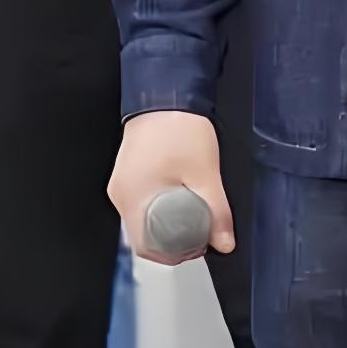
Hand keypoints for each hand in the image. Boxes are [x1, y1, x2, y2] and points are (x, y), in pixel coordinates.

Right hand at [109, 111, 234, 262]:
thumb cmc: (179, 127)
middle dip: (173, 241)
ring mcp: (122, 186)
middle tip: (200, 233)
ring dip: (168, 225)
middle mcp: (121, 195)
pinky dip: (160, 209)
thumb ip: (216, 211)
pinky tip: (180, 200)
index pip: (147, 247)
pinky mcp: (128, 177)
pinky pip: (142, 204)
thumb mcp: (205, 173)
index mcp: (133, 198)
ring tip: (194, 214)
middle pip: (144, 237)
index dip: (175, 254)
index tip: (198, 246)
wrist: (166, 94)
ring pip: (143, 221)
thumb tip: (225, 243)